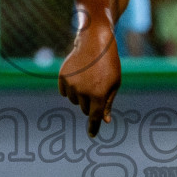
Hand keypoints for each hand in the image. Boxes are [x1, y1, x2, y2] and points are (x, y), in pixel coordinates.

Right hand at [58, 20, 120, 137]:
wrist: (95, 41)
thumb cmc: (109, 63)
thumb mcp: (114, 83)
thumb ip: (108, 103)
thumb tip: (104, 121)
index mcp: (99, 95)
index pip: (94, 117)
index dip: (93, 128)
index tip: (92, 135)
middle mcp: (84, 92)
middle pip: (85, 109)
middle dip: (90, 104)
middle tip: (96, 88)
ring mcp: (72, 84)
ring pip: (74, 101)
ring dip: (80, 95)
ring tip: (88, 79)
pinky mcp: (63, 77)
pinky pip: (64, 92)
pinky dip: (70, 89)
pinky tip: (78, 76)